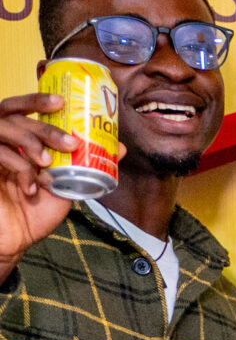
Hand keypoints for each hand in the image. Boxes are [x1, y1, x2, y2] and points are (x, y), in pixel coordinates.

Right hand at [0, 92, 79, 271]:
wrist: (15, 240)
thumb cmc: (35, 212)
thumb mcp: (67, 187)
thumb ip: (86, 165)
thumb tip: (120, 148)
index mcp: (18, 140)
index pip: (20, 108)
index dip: (36, 100)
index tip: (60, 101)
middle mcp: (1, 141)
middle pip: (13, 114)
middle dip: (43, 126)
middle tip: (70, 142)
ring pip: (2, 128)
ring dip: (30, 141)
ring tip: (48, 162)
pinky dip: (18, 167)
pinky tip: (31, 186)